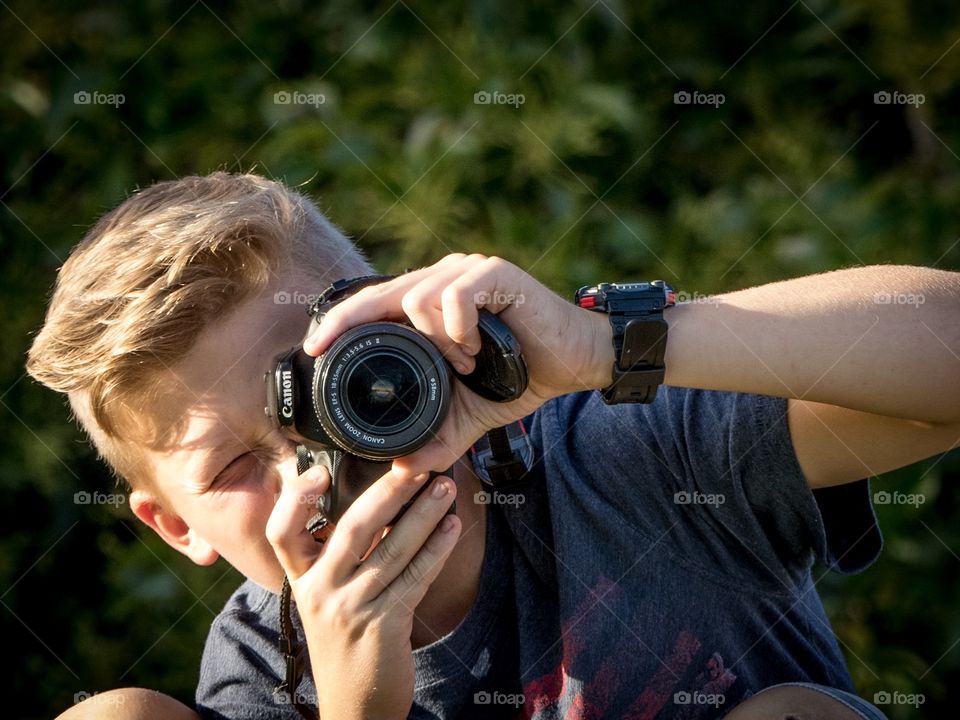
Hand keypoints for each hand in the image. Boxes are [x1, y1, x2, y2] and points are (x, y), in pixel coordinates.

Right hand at [266, 465, 460, 719]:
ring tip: (445, 487)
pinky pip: (416, 575)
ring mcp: (351, 608)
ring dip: (424, 513)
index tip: (321, 470)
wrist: (355, 705)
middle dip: (390, 490)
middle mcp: (319, 591)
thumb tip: (378, 503)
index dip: (295, 499)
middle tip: (417, 464)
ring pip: (393, 547)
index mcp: (301, 579)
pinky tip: (452, 527)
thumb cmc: (346, 643)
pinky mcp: (384, 623)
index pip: (282, 532)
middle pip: (353, 527)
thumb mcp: (327, 599)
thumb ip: (340, 557)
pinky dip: (437, 548)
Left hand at [304, 253, 612, 479]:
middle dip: (348, 320)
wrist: (577, 361)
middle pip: (382, 291)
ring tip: (460, 365)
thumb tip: (407, 467)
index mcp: (436, 300)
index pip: (377, 303)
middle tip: (325, 347)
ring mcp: (471, 271)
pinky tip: (473, 352)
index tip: (313, 348)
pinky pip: (456, 297)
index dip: (342, 322)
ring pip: (418, 297)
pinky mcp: (496, 274)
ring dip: (433, 341)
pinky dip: (457, 330)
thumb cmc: (524, 375)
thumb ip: (441, 432)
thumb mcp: (472, 412)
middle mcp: (446, 277)